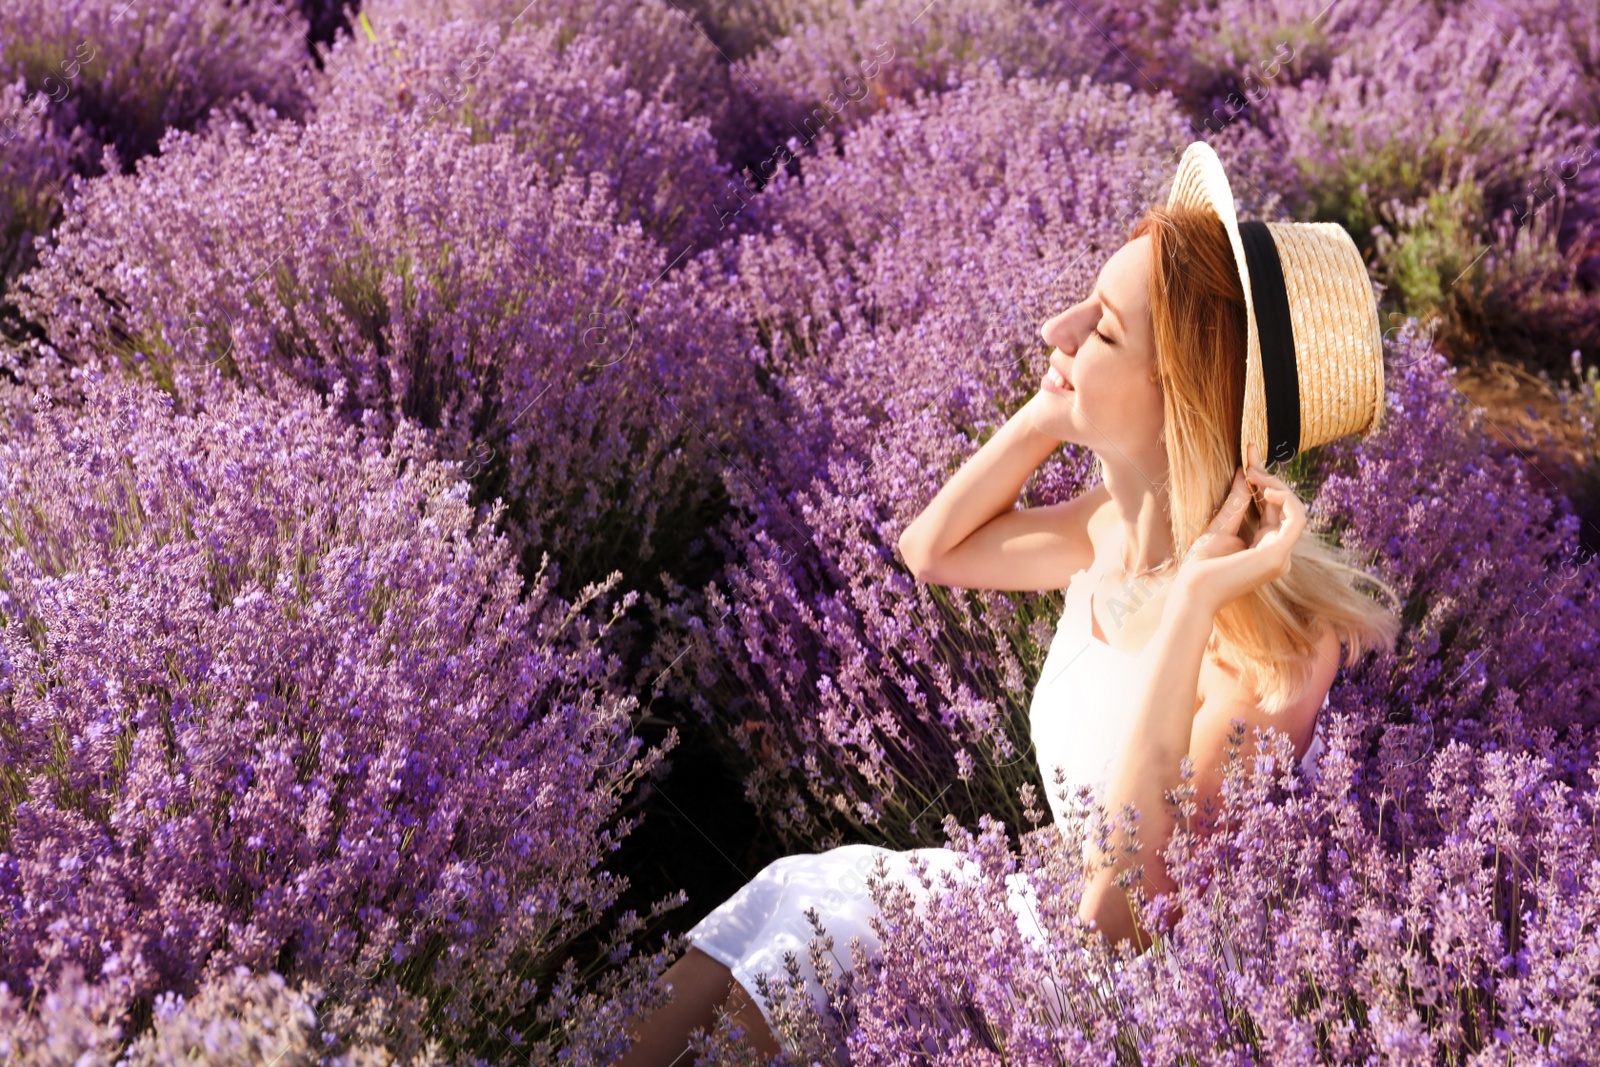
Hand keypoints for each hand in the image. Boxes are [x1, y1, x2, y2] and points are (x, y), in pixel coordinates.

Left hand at [1171, 442, 1306, 613]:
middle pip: (1286, 507)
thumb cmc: (1202, 565)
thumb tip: (1245, 471)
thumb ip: (1238, 501)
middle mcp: (1278, 553)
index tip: (1250, 453)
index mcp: (1265, 547)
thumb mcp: (1221, 525)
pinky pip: (1296, 520)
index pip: (1274, 508)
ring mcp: (1281, 556)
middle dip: (1271, 479)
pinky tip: (1266, 489)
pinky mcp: (1277, 555)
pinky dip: (1285, 499)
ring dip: (1278, 486)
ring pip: (1295, 510)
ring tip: (1256, 474)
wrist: (1192, 590)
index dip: (1266, 479)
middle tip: (1251, 462)